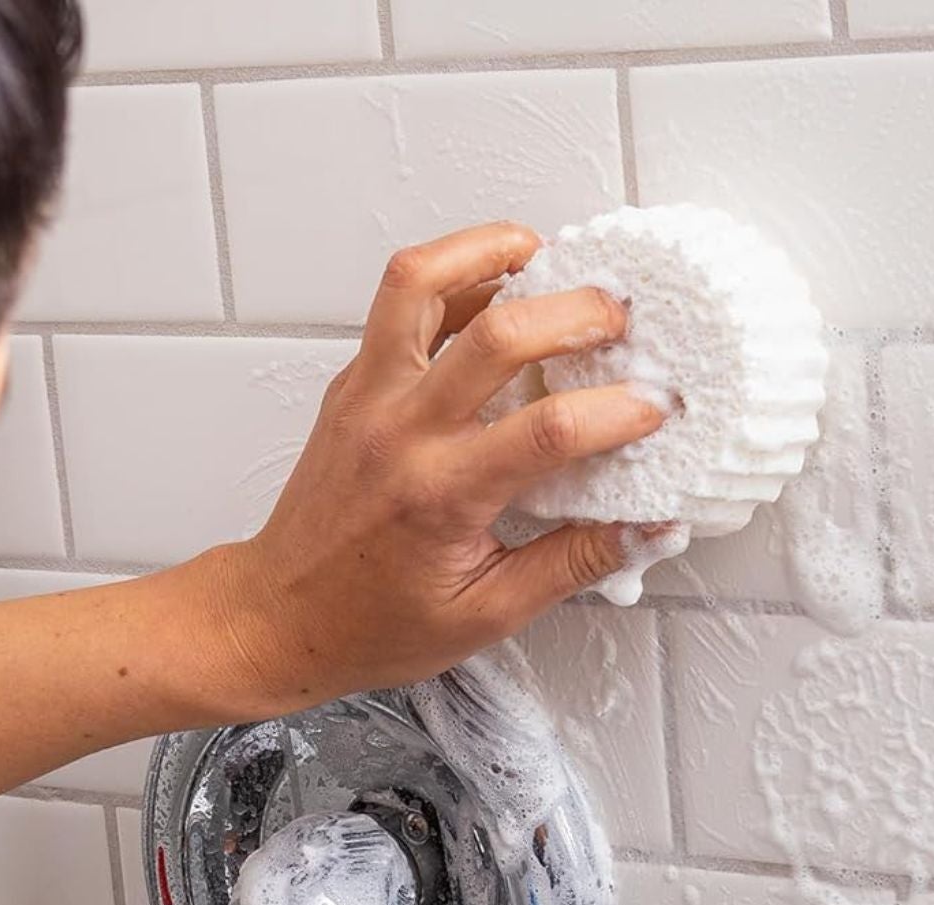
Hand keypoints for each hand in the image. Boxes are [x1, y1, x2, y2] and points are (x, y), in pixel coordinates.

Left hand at [200, 220, 668, 718]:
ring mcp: (367, 400)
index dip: (618, 413)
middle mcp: (400, 435)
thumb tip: (652, 529)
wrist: (277, 619)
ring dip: (489, 251)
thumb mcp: (483, 616)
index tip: (656, 410)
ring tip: (547, 256)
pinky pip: (397, 306)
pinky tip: (495, 292)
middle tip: (622, 320)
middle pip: (498, 333)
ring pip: (420, 283)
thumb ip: (572, 565)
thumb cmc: (370, 625)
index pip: (548, 431)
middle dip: (578, 311)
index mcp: (440, 497)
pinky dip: (451, 280)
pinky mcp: (351, 387)